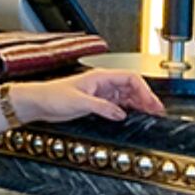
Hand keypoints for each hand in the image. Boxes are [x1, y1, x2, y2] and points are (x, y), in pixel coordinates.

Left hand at [12, 69, 165, 124]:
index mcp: (101, 77)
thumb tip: (120, 113)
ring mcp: (100, 93)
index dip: (144, 90)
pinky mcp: (95, 103)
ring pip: (125, 97)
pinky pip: (116, 105)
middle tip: (156, 111)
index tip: (152, 103)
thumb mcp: (79, 102)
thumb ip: (101, 107)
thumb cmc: (53, 96)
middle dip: (145, 98)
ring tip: (148, 115)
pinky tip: (130, 117)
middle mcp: (103, 83)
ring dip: (137, 105)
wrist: (38, 102)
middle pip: (131, 88)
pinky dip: (126, 111)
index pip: (131, 79)